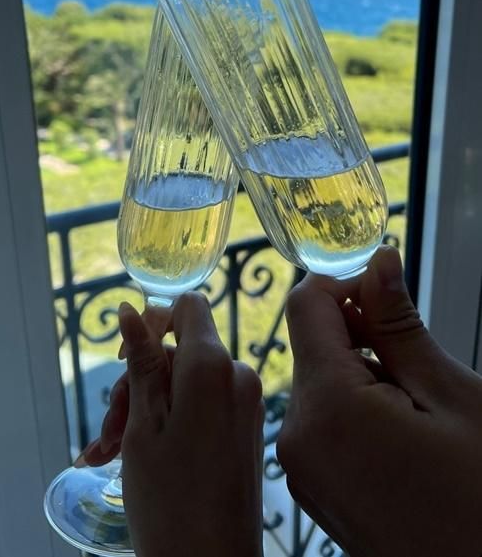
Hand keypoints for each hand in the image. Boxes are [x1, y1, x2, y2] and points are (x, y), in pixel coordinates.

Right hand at [79, 294, 263, 556]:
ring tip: (109, 453)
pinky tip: (133, 456)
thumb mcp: (143, 425)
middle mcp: (238, 377)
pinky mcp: (246, 430)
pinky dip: (170, 423)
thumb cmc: (170, 500)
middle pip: (180, 352)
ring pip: (187, 384)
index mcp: (213, 366)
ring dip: (145, 409)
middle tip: (107, 431)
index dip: (154, 322)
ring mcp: (246, 405)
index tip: (126, 357)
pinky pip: (204, 407)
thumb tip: (133, 310)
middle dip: (138, 382)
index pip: (189, 306)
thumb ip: (142, 363)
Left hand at [277, 246, 481, 556]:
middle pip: (312, 345)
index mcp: (325, 409)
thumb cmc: (481, 501)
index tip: (390, 293)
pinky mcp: (316, 490)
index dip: (348, 284)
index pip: (306, 305)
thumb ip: (399, 324)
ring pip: (321, 382)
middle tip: (420, 365)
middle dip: (362, 336)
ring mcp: (303, 471)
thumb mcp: (452, 397)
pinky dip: (358, 409)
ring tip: (419, 413)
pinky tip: (404, 436)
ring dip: (364, 375)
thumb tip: (377, 261)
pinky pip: (324, 422)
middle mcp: (297, 440)